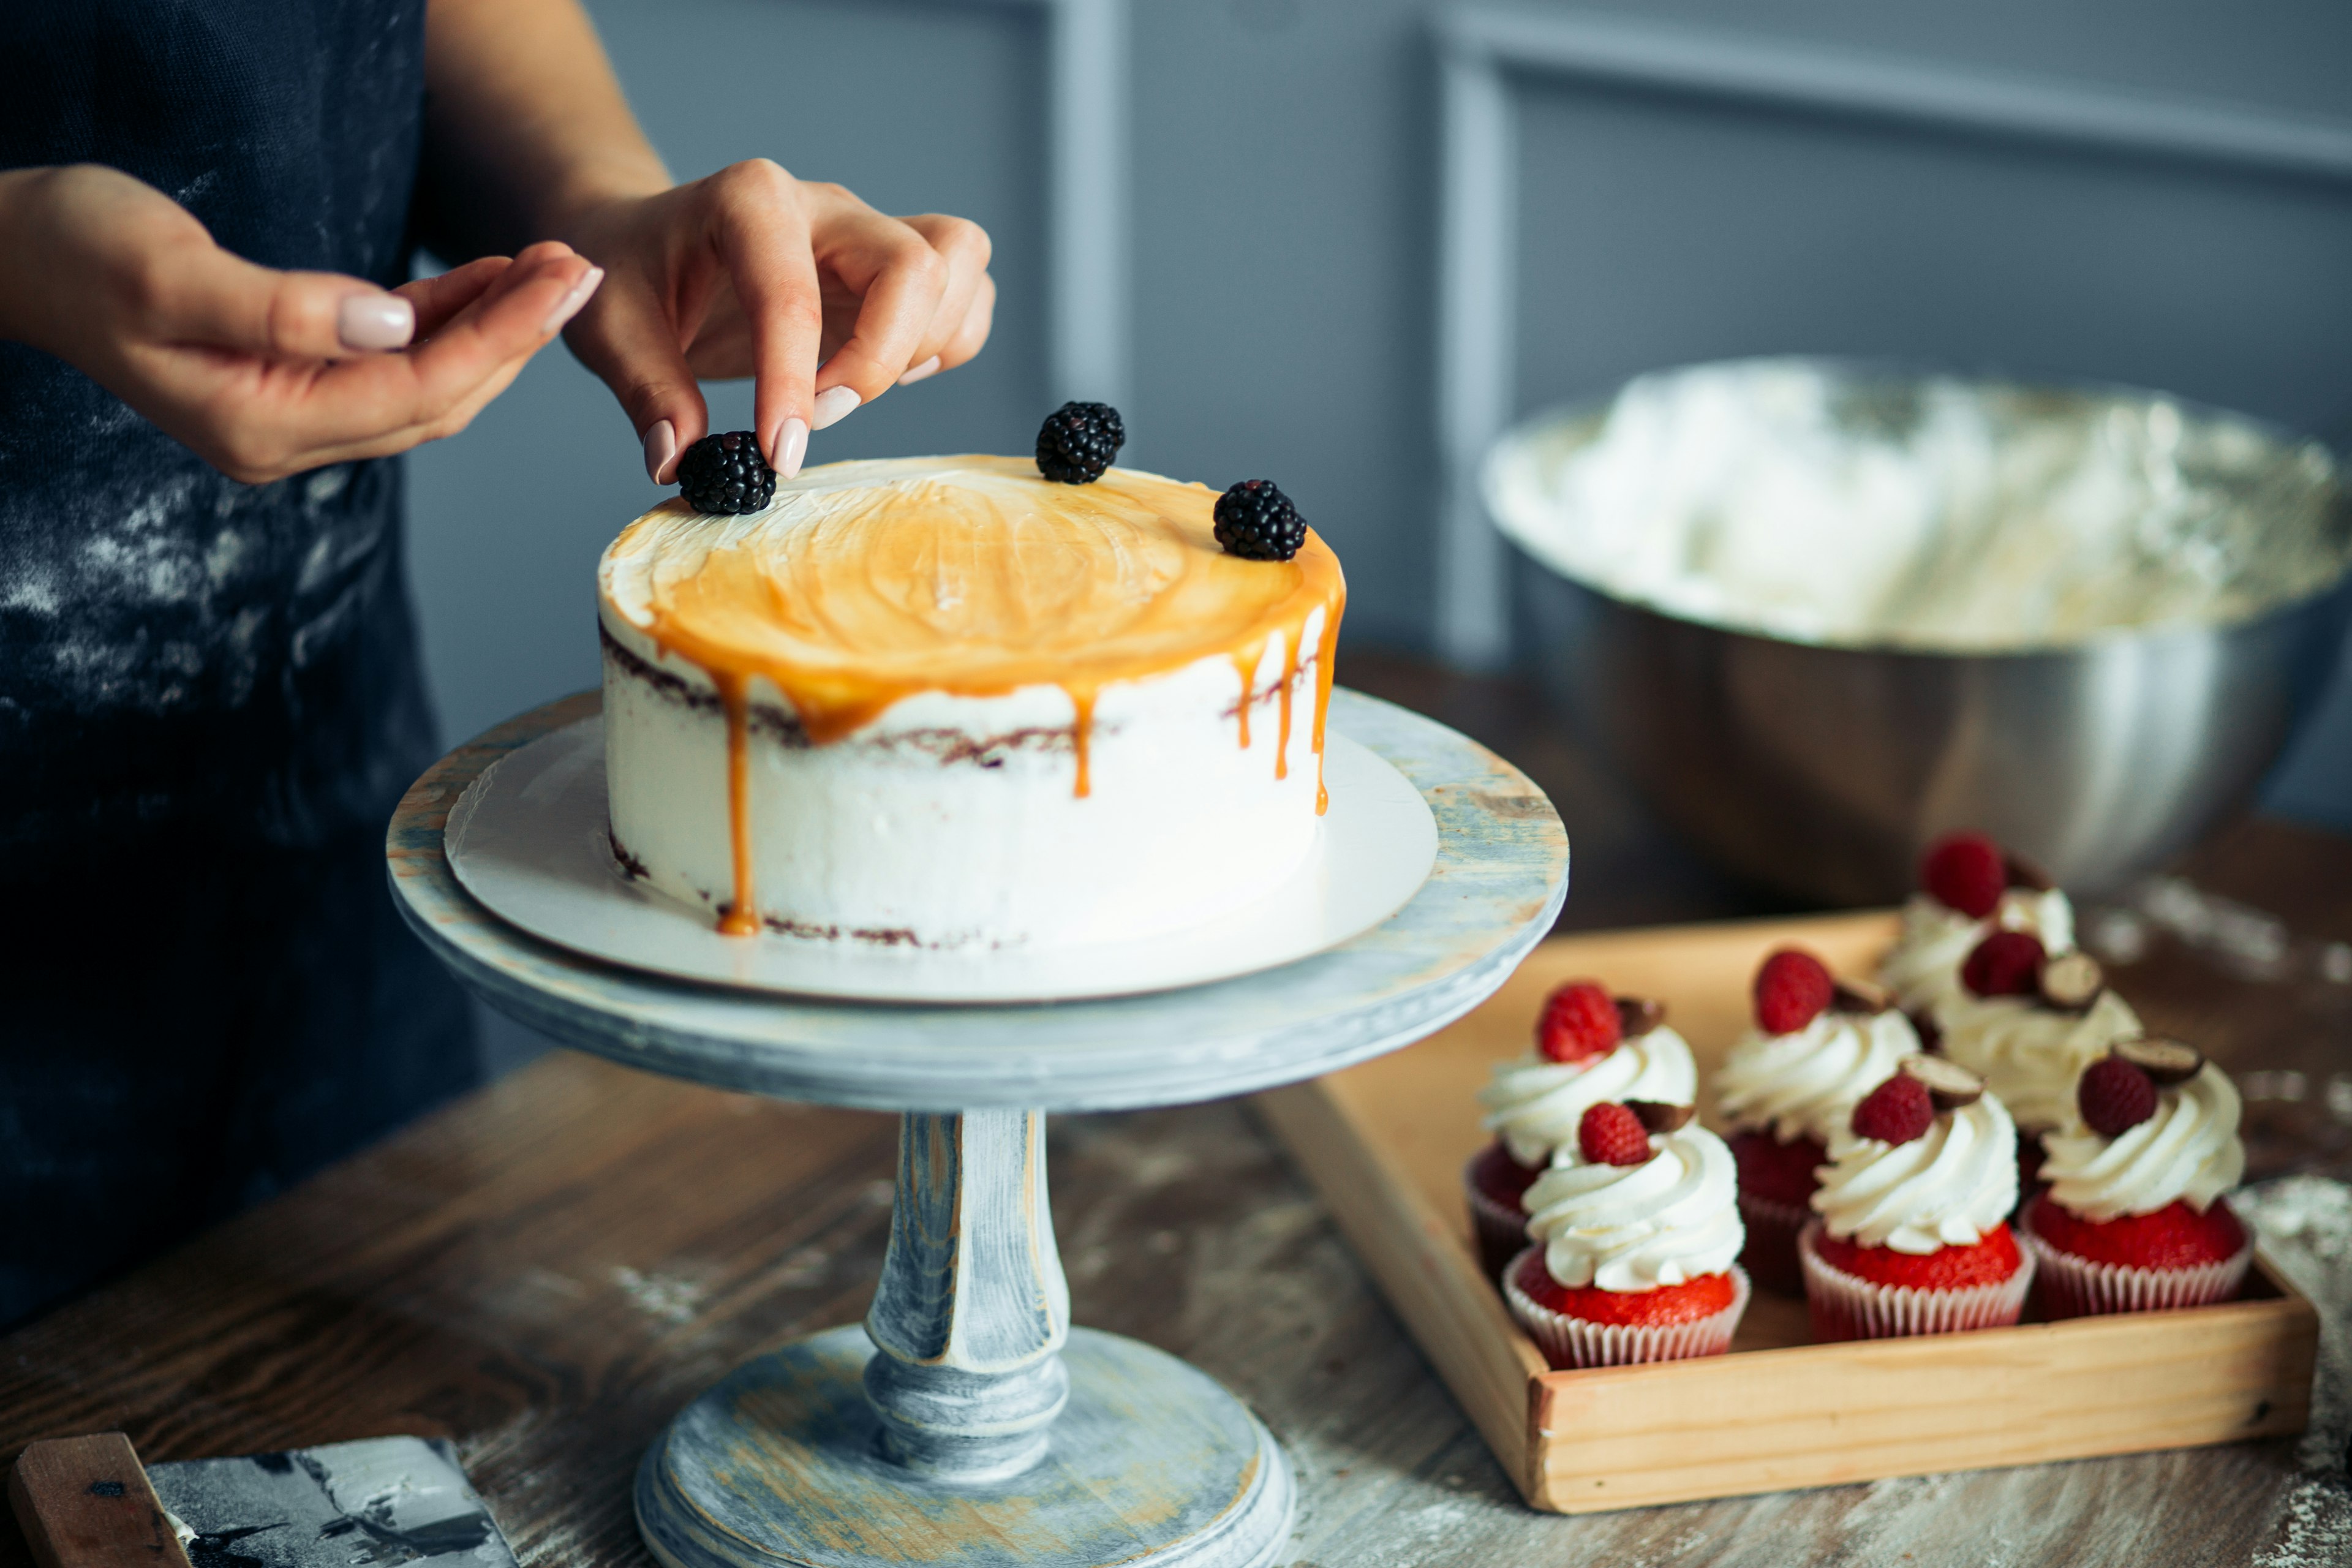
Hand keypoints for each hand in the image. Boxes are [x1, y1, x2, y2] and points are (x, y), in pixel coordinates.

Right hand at [0, 164, 603, 483]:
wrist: (16, 253)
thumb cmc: (75, 251)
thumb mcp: (168, 272)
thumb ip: (281, 307)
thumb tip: (390, 323)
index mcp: (261, 425)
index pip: (417, 388)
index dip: (501, 335)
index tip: (562, 281)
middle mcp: (285, 439)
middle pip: (438, 398)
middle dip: (517, 335)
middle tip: (578, 267)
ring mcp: (290, 418)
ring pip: (425, 384)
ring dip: (491, 329)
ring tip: (549, 269)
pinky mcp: (291, 384)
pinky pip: (392, 365)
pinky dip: (444, 323)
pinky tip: (484, 283)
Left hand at [553, 160, 994, 481]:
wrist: (645, 240)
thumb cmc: (628, 273)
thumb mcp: (607, 325)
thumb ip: (647, 390)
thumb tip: (680, 461)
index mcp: (749, 200)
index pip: (794, 293)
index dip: (793, 382)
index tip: (780, 454)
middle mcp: (824, 206)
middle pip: (916, 263)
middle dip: (881, 358)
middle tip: (820, 416)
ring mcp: (868, 232)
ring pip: (960, 262)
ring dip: (927, 345)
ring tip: (851, 387)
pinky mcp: (893, 267)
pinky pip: (967, 292)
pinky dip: (949, 343)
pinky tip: (885, 373)